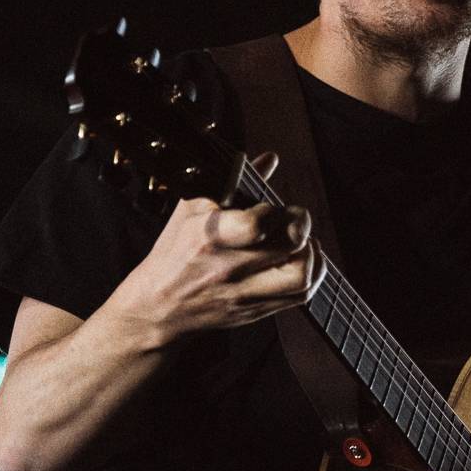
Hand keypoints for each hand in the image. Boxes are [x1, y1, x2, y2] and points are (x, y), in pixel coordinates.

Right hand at [109, 152, 326, 344]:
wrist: (157, 307)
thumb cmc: (174, 252)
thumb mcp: (191, 209)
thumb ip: (234, 182)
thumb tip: (270, 158)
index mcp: (209, 238)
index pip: (258, 224)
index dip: (274, 210)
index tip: (270, 207)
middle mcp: (228, 269)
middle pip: (290, 246)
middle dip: (300, 224)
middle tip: (295, 218)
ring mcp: (243, 294)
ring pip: (301, 276)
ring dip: (312, 253)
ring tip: (302, 242)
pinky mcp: (254, 312)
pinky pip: (300, 297)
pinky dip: (312, 275)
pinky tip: (302, 260)